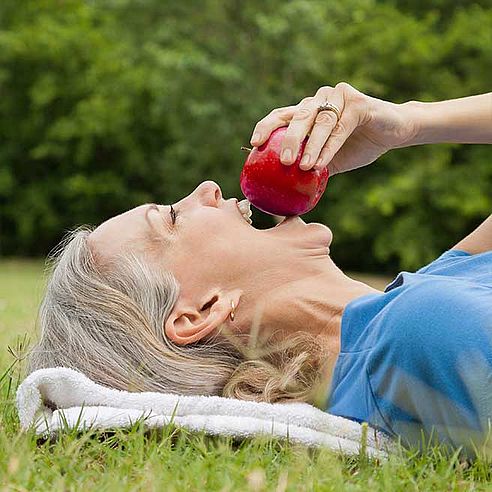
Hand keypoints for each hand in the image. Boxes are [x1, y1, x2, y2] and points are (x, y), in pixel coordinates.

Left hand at [249, 82, 416, 175]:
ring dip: (309, 146)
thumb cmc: (358, 145)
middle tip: (283, 161)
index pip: (282, 115)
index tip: (255, 143)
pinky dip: (329, 146)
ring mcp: (339, 97)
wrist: (394, 133)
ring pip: (320, 122)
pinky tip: (320, 163)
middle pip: (298, 116)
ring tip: (301, 167)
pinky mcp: (358, 103)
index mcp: (309, 111)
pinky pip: (339, 127)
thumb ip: (310, 168)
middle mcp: (320, 100)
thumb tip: (287, 191)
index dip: (267, 126)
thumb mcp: (329, 160)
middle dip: (288, 139)